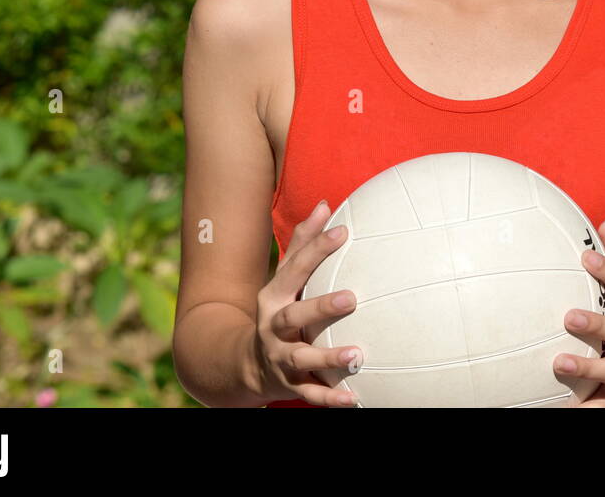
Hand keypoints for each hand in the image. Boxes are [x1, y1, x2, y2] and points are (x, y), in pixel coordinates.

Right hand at [253, 200, 362, 406]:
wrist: (246, 364)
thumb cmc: (279, 310)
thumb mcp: (284, 279)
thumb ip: (303, 244)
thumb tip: (324, 205)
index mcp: (274, 296)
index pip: (294, 269)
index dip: (317, 249)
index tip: (343, 231)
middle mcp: (274, 327)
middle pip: (294, 315)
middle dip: (321, 306)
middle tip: (352, 297)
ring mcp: (280, 357)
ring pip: (302, 358)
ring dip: (329, 357)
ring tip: (358, 355)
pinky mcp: (289, 385)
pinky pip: (310, 394)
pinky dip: (330, 398)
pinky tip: (354, 399)